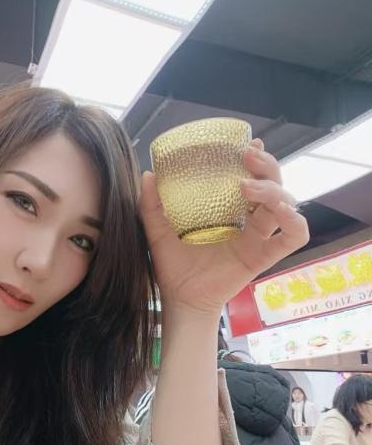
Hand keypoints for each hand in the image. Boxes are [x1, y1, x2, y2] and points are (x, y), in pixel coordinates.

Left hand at [139, 139, 308, 313]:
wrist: (178, 299)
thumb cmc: (173, 266)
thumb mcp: (157, 230)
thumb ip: (152, 205)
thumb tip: (148, 175)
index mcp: (228, 211)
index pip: (250, 177)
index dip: (256, 159)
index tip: (248, 145)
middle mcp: (247, 221)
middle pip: (273, 184)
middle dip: (267, 166)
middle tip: (249, 157)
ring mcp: (257, 239)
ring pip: (285, 205)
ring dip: (275, 189)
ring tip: (249, 188)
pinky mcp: (262, 257)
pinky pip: (293, 238)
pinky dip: (296, 222)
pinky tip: (282, 212)